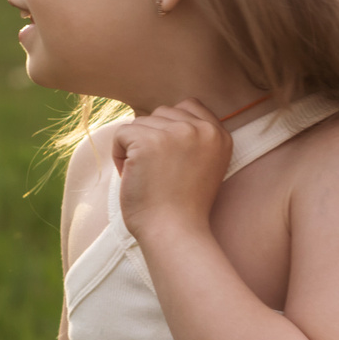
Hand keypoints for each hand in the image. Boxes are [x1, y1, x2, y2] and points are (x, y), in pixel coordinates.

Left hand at [112, 100, 229, 246]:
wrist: (175, 233)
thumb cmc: (182, 207)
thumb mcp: (203, 165)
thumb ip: (192, 138)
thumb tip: (158, 116)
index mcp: (220, 134)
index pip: (188, 106)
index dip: (169, 130)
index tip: (170, 161)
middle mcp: (202, 129)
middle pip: (161, 113)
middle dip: (151, 139)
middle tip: (158, 174)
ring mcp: (176, 133)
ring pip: (140, 123)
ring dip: (134, 149)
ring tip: (147, 178)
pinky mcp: (149, 141)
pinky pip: (121, 133)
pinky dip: (119, 156)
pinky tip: (132, 177)